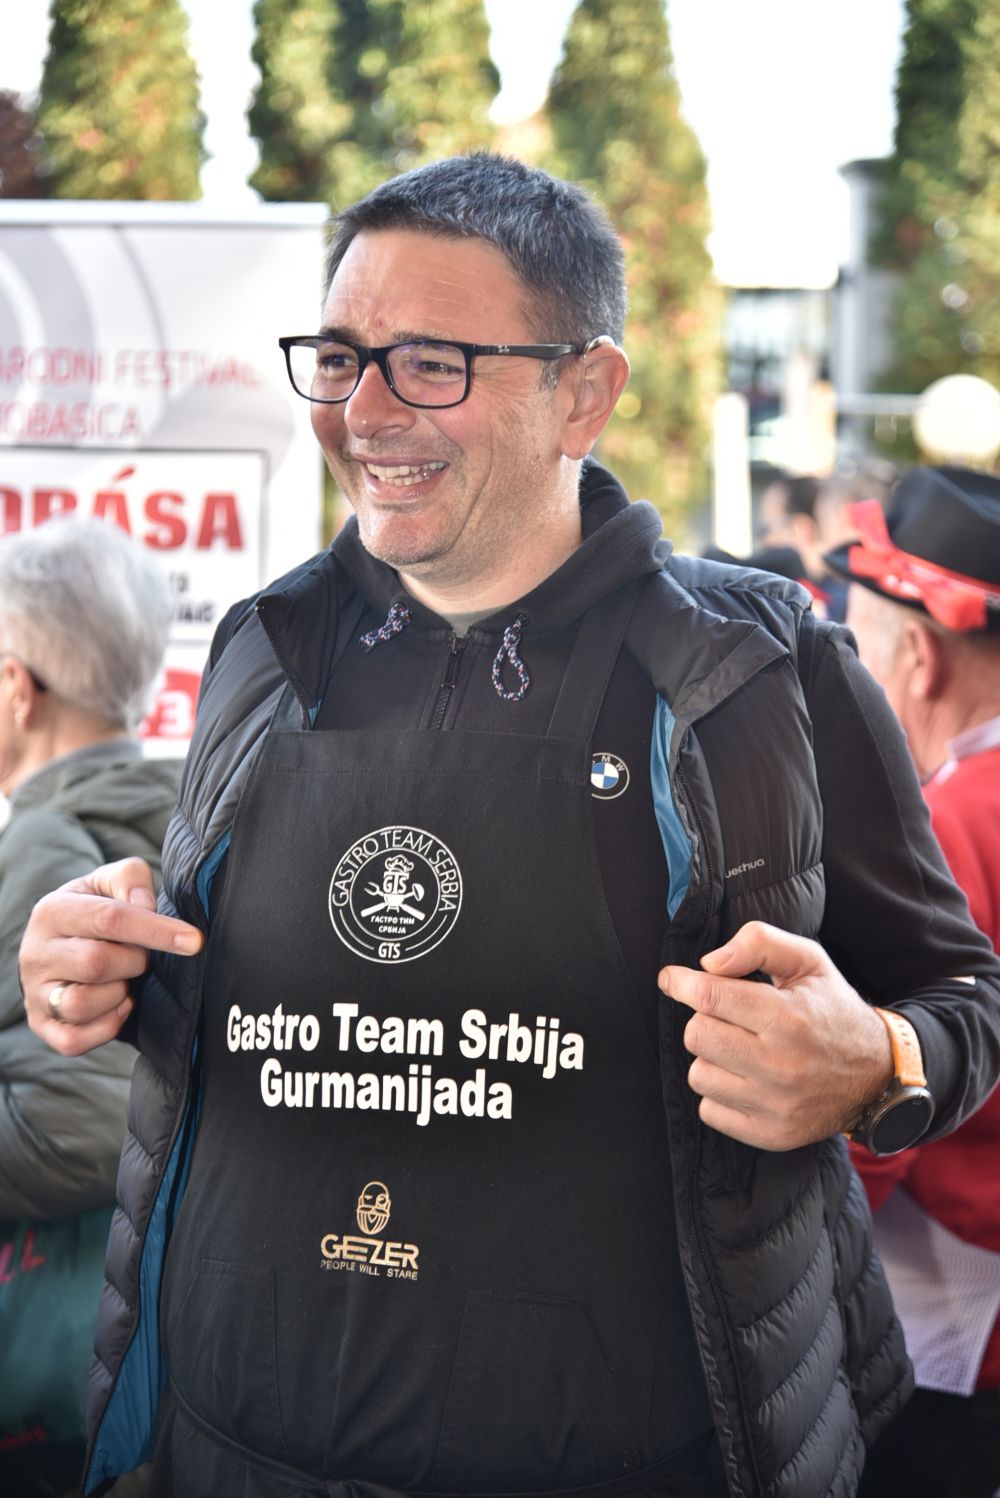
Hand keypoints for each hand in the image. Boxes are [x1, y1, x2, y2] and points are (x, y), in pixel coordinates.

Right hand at [20, 857, 203, 1056]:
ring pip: (81, 1004)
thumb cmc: (95, 911)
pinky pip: (74, 1040)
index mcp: (52, 911)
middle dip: (134, 961)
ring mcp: (35, 994)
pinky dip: (106, 1026)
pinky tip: (119, 1004)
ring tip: (125, 979)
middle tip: (142, 956)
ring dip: (118, 994)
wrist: (64, 945)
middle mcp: (35, 954)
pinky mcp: (42, 1026)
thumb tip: (144, 906)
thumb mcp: (110, 882)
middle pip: (96, 963)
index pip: (108, 919)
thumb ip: (130, 879)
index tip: (194, 941)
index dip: (156, 930)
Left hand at [659, 920, 892, 1149]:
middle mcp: (781, 1065)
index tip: (673, 979)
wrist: (878, 1075)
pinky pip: (710, 1111)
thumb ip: (758, 943)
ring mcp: (776, 1105)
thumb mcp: (808, 960)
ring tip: (741, 1050)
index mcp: (787, 1017)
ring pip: (699, 1075)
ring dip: (712, 1058)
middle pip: (696, 1036)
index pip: (709, 998)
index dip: (681, 983)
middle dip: (704, 1019)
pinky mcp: (771, 1135)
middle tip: (728, 1018)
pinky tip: (745, 1079)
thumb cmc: (832, 1009)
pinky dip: (720, 1093)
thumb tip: (708, 964)